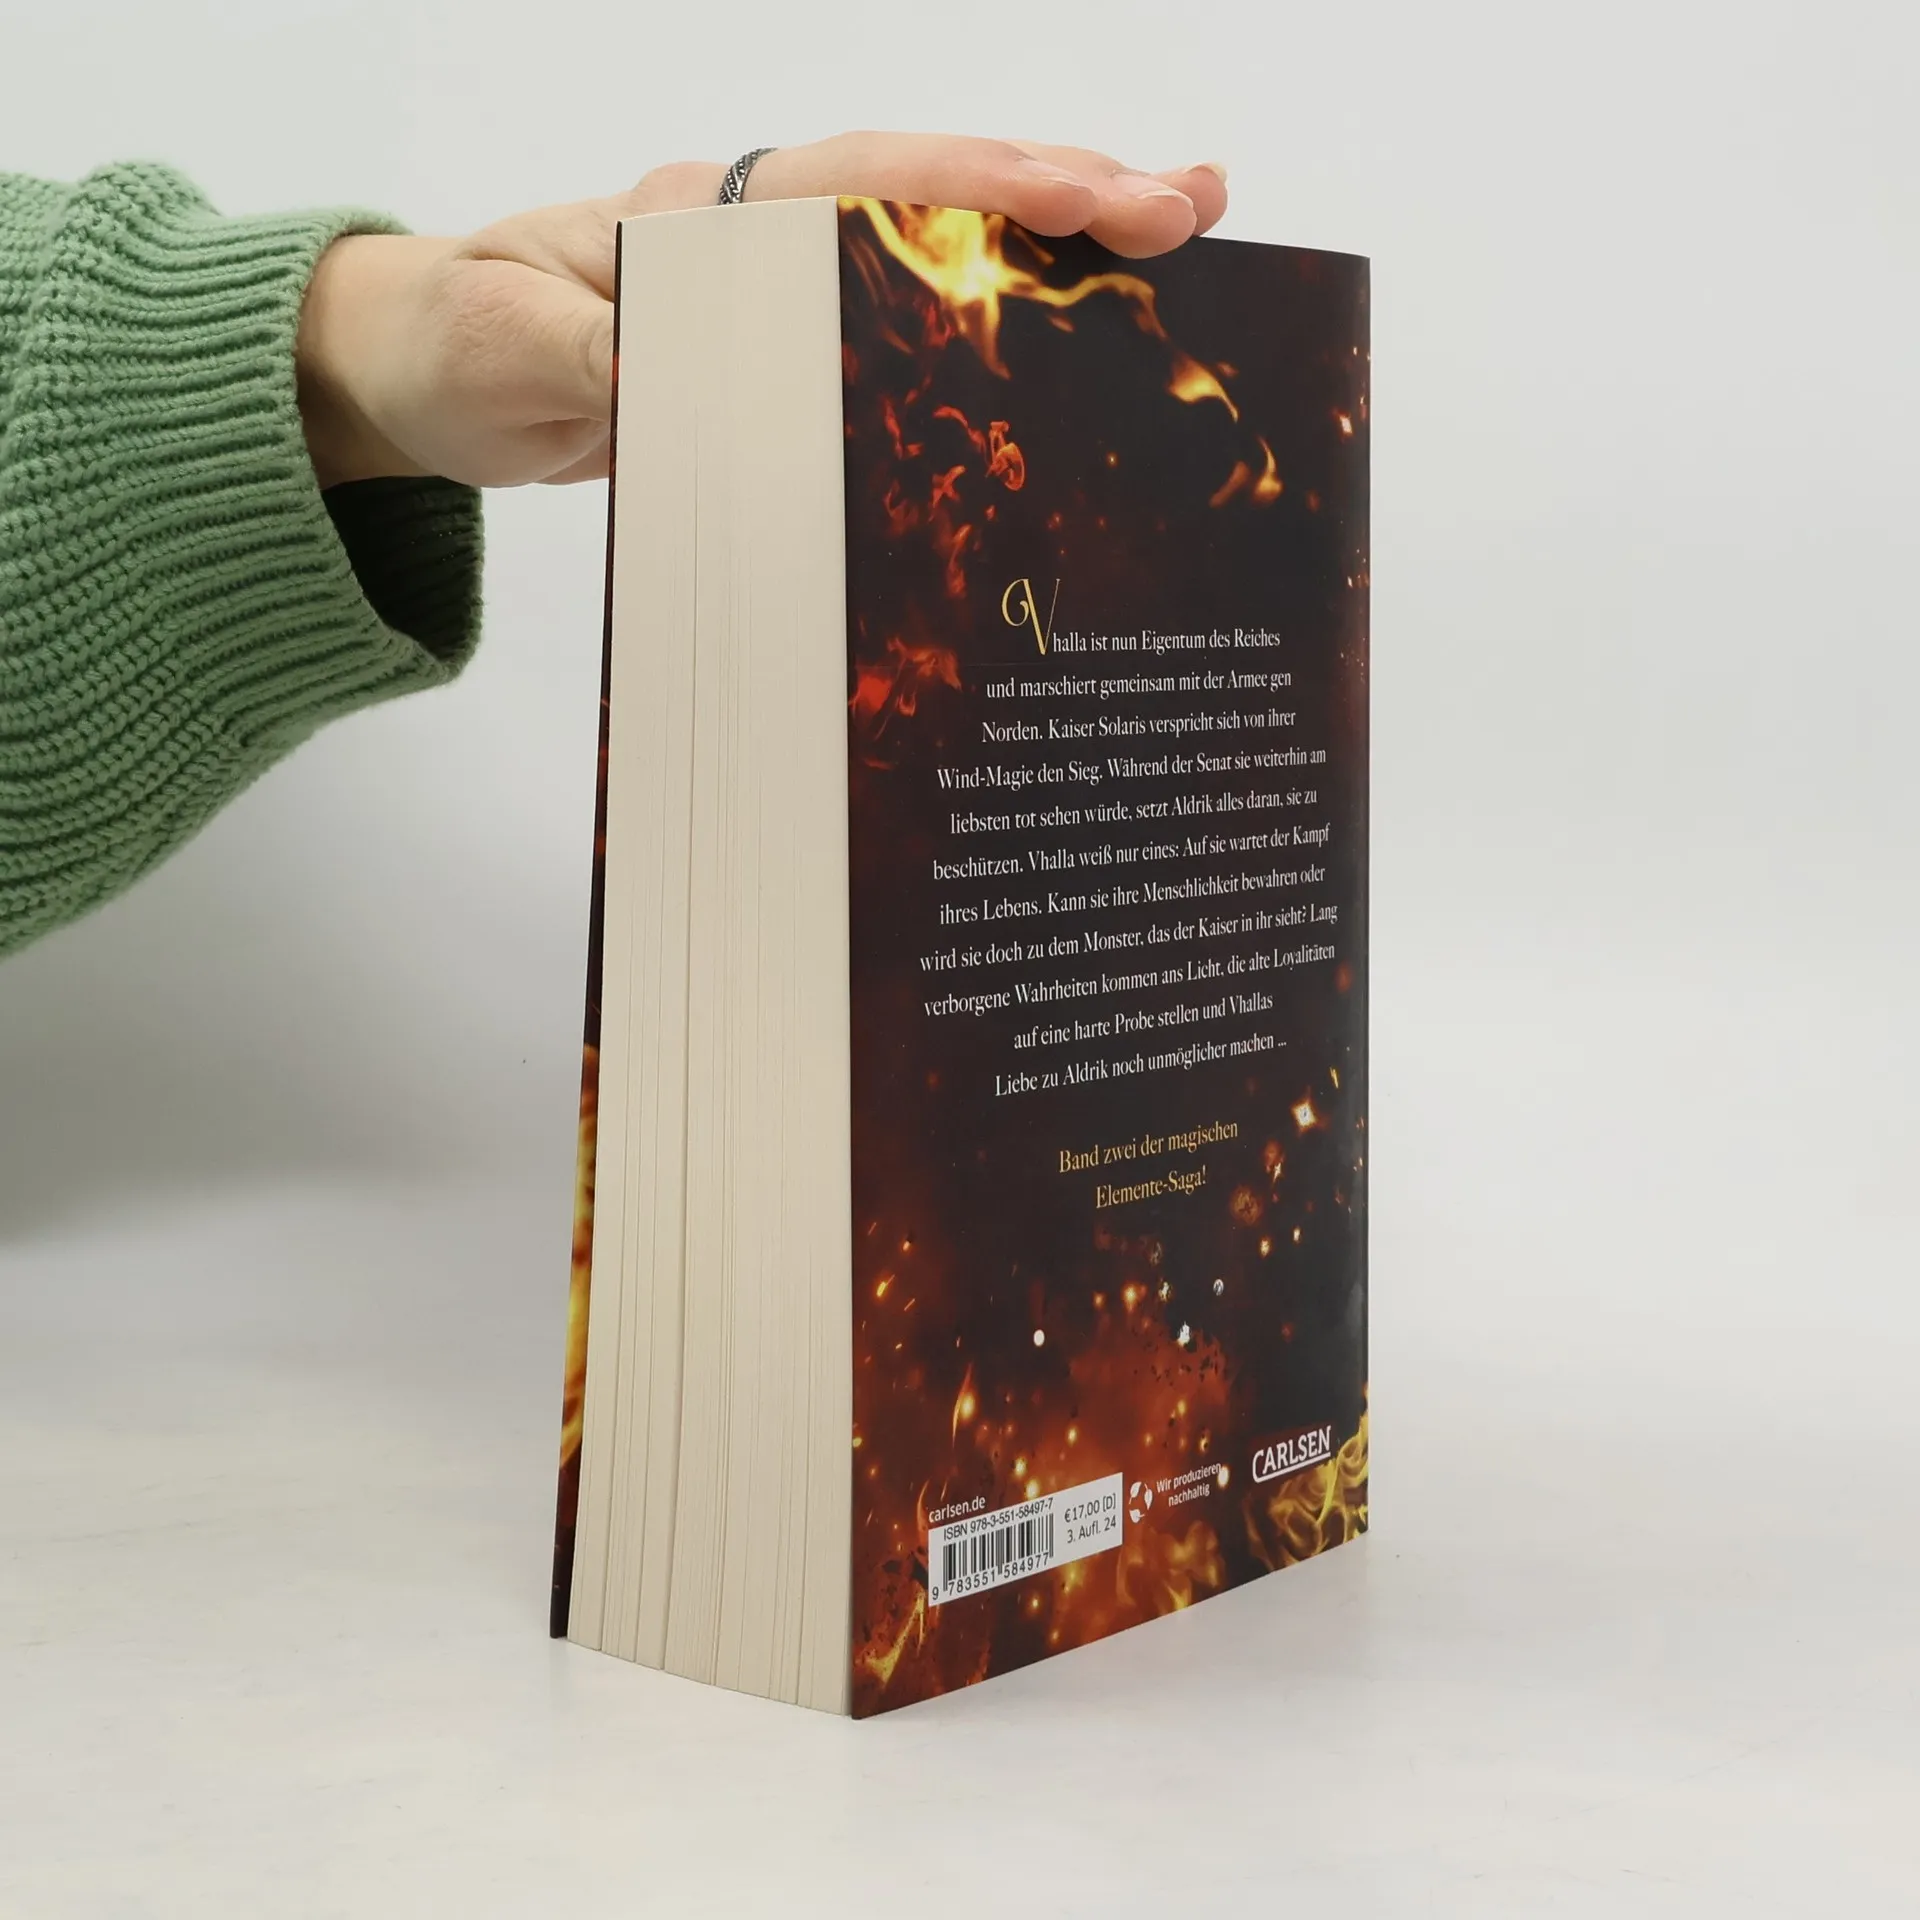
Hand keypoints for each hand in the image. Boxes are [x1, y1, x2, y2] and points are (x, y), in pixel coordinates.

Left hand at [296, 134, 1228, 490]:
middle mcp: (763, 233)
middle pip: (936, 198)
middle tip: (1195, 207)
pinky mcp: (786, 360)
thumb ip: (597, 358)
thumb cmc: (450, 343)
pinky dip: (993, 332)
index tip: (1105, 200)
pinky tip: (1066, 348)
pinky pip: (908, 337)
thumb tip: (692, 381)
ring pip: (937, 258)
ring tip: (1176, 253)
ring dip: (1052, 261)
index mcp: (710, 210)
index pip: (874, 181)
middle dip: (1067, 199)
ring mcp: (782, 294)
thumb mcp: (507, 348)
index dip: (992, 188)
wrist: (418, 378)